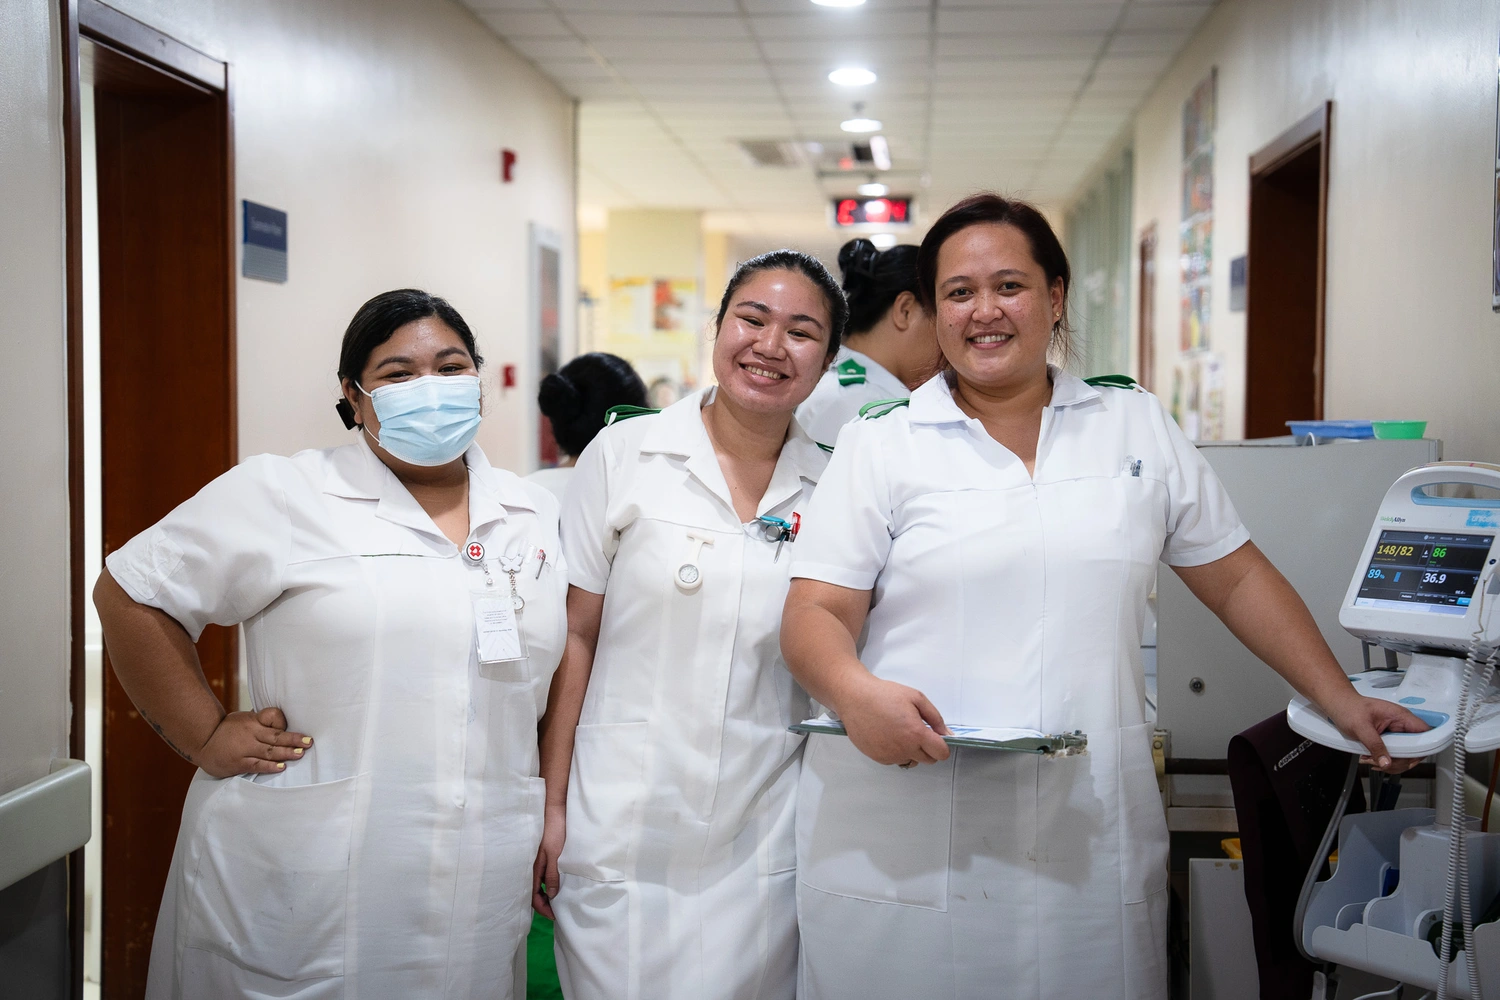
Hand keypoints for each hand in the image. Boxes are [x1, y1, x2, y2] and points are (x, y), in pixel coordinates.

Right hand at [197, 707, 311, 777]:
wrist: (202, 742)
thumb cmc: (227, 730)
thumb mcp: (243, 719)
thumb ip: (260, 720)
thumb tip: (281, 718)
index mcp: (253, 721)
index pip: (272, 716)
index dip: (282, 721)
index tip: (293, 726)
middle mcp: (250, 733)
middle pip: (276, 736)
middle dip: (293, 739)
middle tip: (308, 742)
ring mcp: (244, 749)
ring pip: (269, 751)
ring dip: (286, 753)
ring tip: (300, 754)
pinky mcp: (238, 763)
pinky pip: (257, 765)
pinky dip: (270, 766)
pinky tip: (281, 767)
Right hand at [533, 804, 564, 917]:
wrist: (556, 811)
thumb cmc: (555, 832)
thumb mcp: (555, 855)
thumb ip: (552, 875)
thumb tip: (551, 896)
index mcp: (535, 869)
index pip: (534, 896)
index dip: (543, 908)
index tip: (554, 916)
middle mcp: (535, 867)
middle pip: (535, 892)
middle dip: (544, 905)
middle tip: (557, 912)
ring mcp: (540, 862)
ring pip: (541, 884)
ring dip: (548, 895)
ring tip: (560, 901)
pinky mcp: (546, 856)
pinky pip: (545, 875)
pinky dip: (551, 884)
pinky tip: (560, 885)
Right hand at [837, 675, 950, 766]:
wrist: (855, 698)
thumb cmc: (883, 695)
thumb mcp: (916, 697)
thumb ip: (935, 717)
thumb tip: (945, 733)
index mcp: (916, 734)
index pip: (941, 754)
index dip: (942, 746)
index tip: (937, 738)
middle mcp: (904, 749)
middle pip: (929, 760)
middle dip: (928, 749)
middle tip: (918, 732)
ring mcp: (890, 756)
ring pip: (911, 761)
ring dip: (911, 752)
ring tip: (900, 733)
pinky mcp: (878, 758)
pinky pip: (895, 760)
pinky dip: (896, 752)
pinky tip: (888, 736)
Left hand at [1324, 693, 1428, 772]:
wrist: (1338, 706)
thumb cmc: (1348, 708)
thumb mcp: (1361, 727)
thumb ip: (1375, 745)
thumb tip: (1387, 762)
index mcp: (1401, 716)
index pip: (1425, 733)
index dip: (1422, 748)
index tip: (1408, 759)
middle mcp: (1401, 725)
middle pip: (1416, 750)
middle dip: (1399, 761)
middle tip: (1380, 761)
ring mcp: (1396, 734)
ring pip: (1405, 756)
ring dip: (1389, 763)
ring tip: (1370, 760)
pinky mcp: (1389, 740)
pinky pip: (1394, 755)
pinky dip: (1383, 761)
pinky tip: (1370, 759)